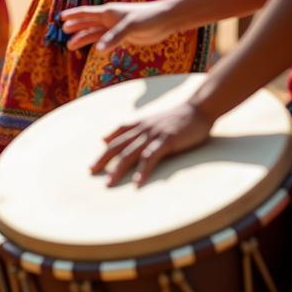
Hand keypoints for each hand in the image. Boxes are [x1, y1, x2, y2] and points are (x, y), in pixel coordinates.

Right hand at [60, 0, 172, 50]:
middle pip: (87, 23)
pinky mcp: (123, 36)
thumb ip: (114, 37)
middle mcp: (109, 19)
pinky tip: (93, 49)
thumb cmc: (148, 17)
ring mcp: (116, 28)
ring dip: (83, 38)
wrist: (166, 20)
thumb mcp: (130, 27)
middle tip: (63, 31)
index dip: (73, 15)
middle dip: (75, 27)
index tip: (61, 17)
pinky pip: (106, 40)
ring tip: (70, 46)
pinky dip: (97, 44)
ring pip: (95, 33)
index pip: (85, 13)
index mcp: (108, 12)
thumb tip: (98, 49)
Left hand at [91, 100, 214, 185]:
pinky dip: (143, 171)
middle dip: (103, 160)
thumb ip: (130, 129)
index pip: (115, 138)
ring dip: (119, 169)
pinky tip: (137, 183)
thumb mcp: (150, 121)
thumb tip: (105, 138)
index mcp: (138, 124)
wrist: (199, 109)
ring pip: (131, 153)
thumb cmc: (177, 118)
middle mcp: (142, 129)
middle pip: (118, 146)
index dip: (103, 152)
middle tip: (91, 173)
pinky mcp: (167, 141)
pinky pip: (151, 157)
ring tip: (109, 183)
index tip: (92, 167)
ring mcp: (154, 135)